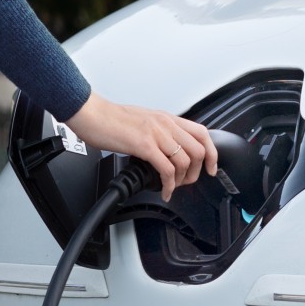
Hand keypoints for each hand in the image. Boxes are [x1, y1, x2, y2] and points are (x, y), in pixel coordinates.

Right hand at [65, 92, 218, 202]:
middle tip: (187, 182)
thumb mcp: (144, 120)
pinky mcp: (144, 145)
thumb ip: (159, 132)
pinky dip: (169, 185)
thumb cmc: (112, 119)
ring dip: (182, 180)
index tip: (211, 167)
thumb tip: (167, 149)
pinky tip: (164, 190)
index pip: (201, 133)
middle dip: (197, 171)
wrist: (93, 114)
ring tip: (173, 187)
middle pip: (198, 150)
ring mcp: (156, 134)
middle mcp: (166, 124)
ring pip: (185, 161)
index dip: (212, 153)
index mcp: (167, 118)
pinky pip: (166, 169)